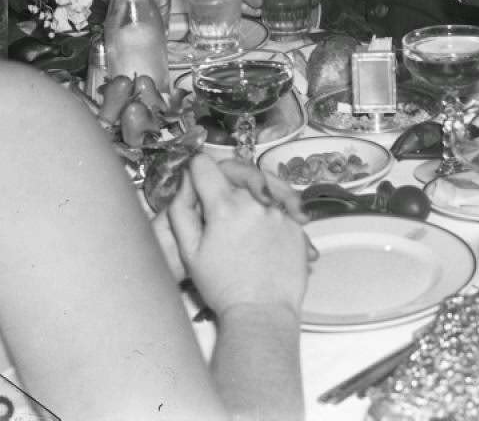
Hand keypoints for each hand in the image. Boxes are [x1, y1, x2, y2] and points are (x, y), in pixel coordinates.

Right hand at [166, 154, 310, 316]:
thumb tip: (186, 183)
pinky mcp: (296, 223)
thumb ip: (183, 211)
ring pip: (263, 182)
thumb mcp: (190, 252)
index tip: (197, 178)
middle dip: (225, 174)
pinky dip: (272, 206)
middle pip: (238, 168)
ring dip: (252, 188)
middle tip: (219, 191)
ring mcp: (280, 211)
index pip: (205, 166)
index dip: (197, 169)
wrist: (261, 311)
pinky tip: (263, 225)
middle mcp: (255, 202)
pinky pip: (283, 203)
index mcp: (224, 207)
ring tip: (244, 207)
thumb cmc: (223, 287)